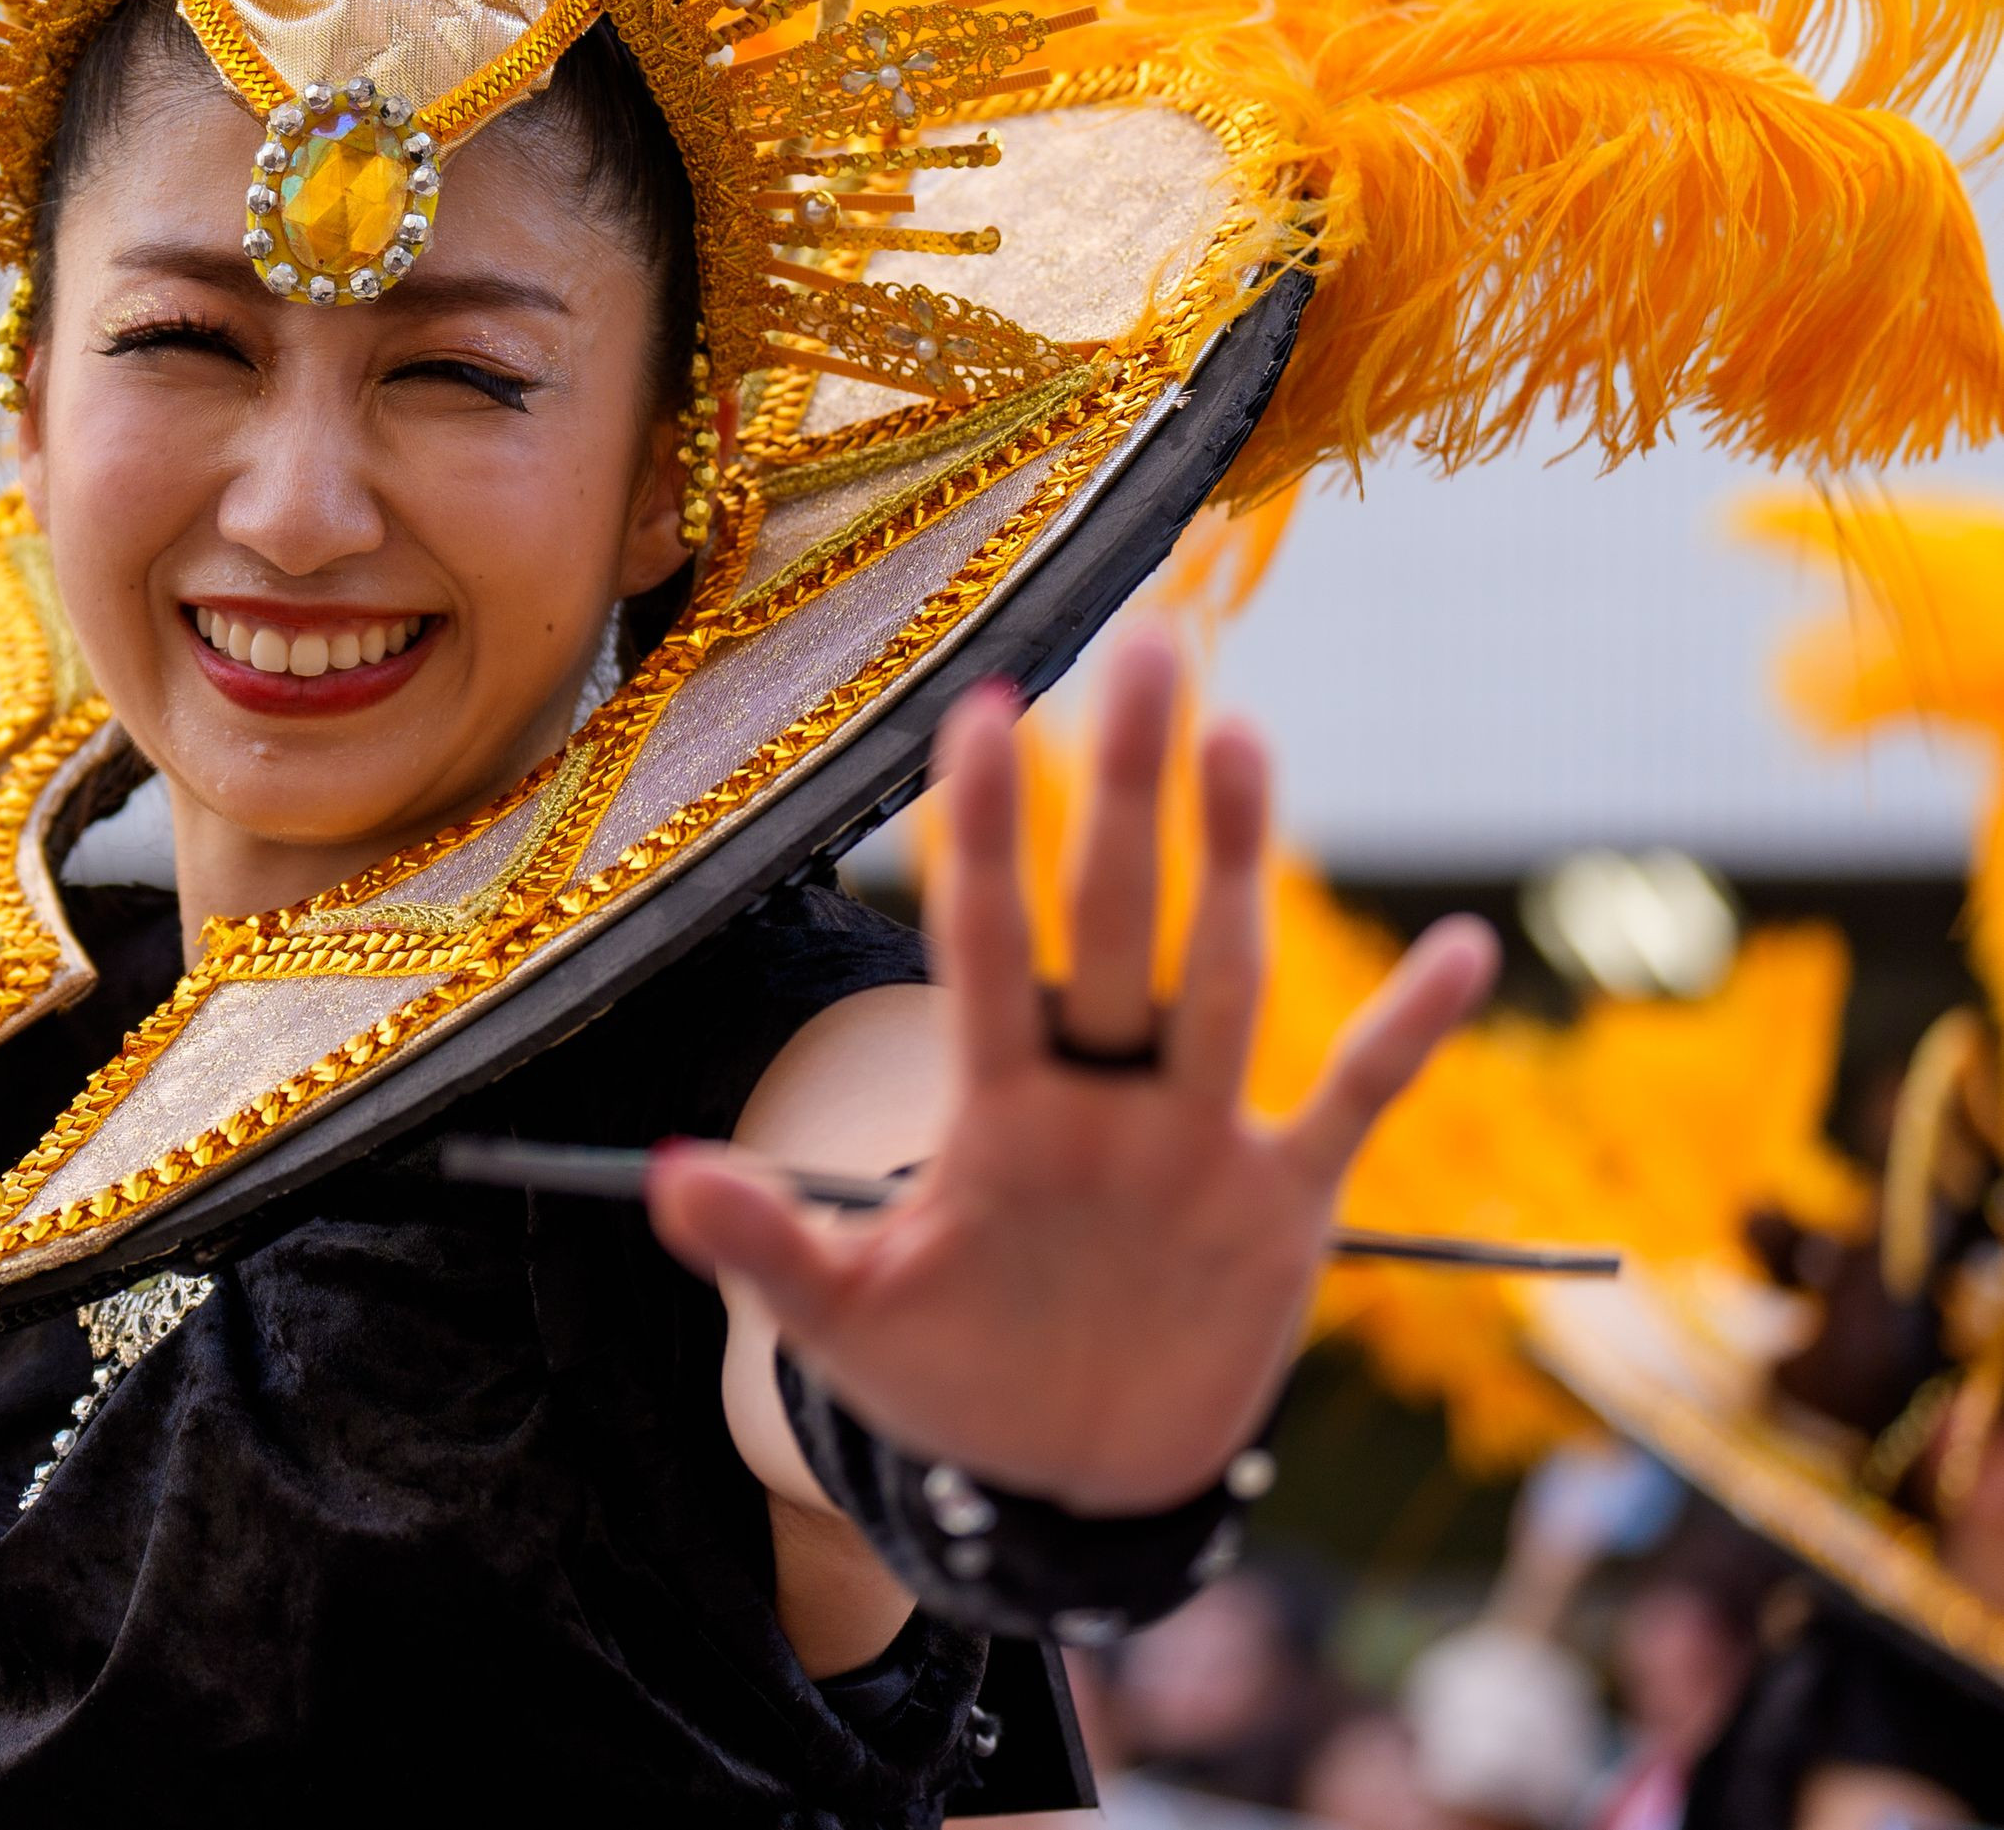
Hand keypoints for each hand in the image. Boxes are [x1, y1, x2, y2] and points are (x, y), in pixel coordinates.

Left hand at [652, 626, 1497, 1513]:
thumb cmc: (947, 1377)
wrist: (1064, 1478)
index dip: (988, 836)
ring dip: (1236, 867)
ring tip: (1242, 738)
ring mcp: (1195, 1140)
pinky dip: (1409, 1033)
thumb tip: (668, 1178)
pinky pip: (1356, 1101)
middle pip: (1115, 923)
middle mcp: (1099, 1096)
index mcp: (994, 1110)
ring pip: (1222, 980)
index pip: (986, 945)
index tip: (982, 712)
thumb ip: (768, 1248)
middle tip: (1147, 646)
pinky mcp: (1281, 1206)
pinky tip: (1457, 948)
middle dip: (1126, 793)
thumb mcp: (841, 1326)